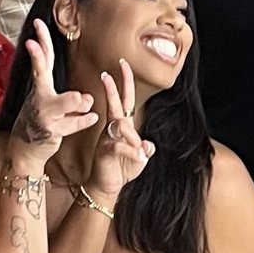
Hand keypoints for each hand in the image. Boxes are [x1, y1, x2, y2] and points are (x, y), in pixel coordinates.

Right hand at [9, 20, 95, 156]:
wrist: (26, 149)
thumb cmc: (41, 122)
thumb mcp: (50, 104)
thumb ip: (70, 98)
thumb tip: (89, 98)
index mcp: (40, 88)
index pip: (42, 61)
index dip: (40, 42)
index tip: (38, 23)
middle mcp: (39, 98)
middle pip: (40, 73)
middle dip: (37, 58)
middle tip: (31, 42)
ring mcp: (43, 114)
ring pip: (65, 100)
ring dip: (78, 100)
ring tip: (86, 101)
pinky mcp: (49, 130)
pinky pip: (75, 122)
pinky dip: (84, 120)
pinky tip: (90, 118)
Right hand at [87, 60, 155, 197]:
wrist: (106, 187)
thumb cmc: (121, 169)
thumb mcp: (139, 158)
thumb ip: (145, 149)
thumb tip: (148, 145)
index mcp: (122, 126)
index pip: (124, 100)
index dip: (125, 83)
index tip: (123, 65)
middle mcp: (113, 129)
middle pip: (115, 103)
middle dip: (115, 85)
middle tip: (113, 68)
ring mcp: (107, 138)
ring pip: (121, 126)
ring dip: (133, 137)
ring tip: (140, 151)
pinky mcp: (105, 151)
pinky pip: (120, 146)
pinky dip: (133, 152)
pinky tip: (139, 158)